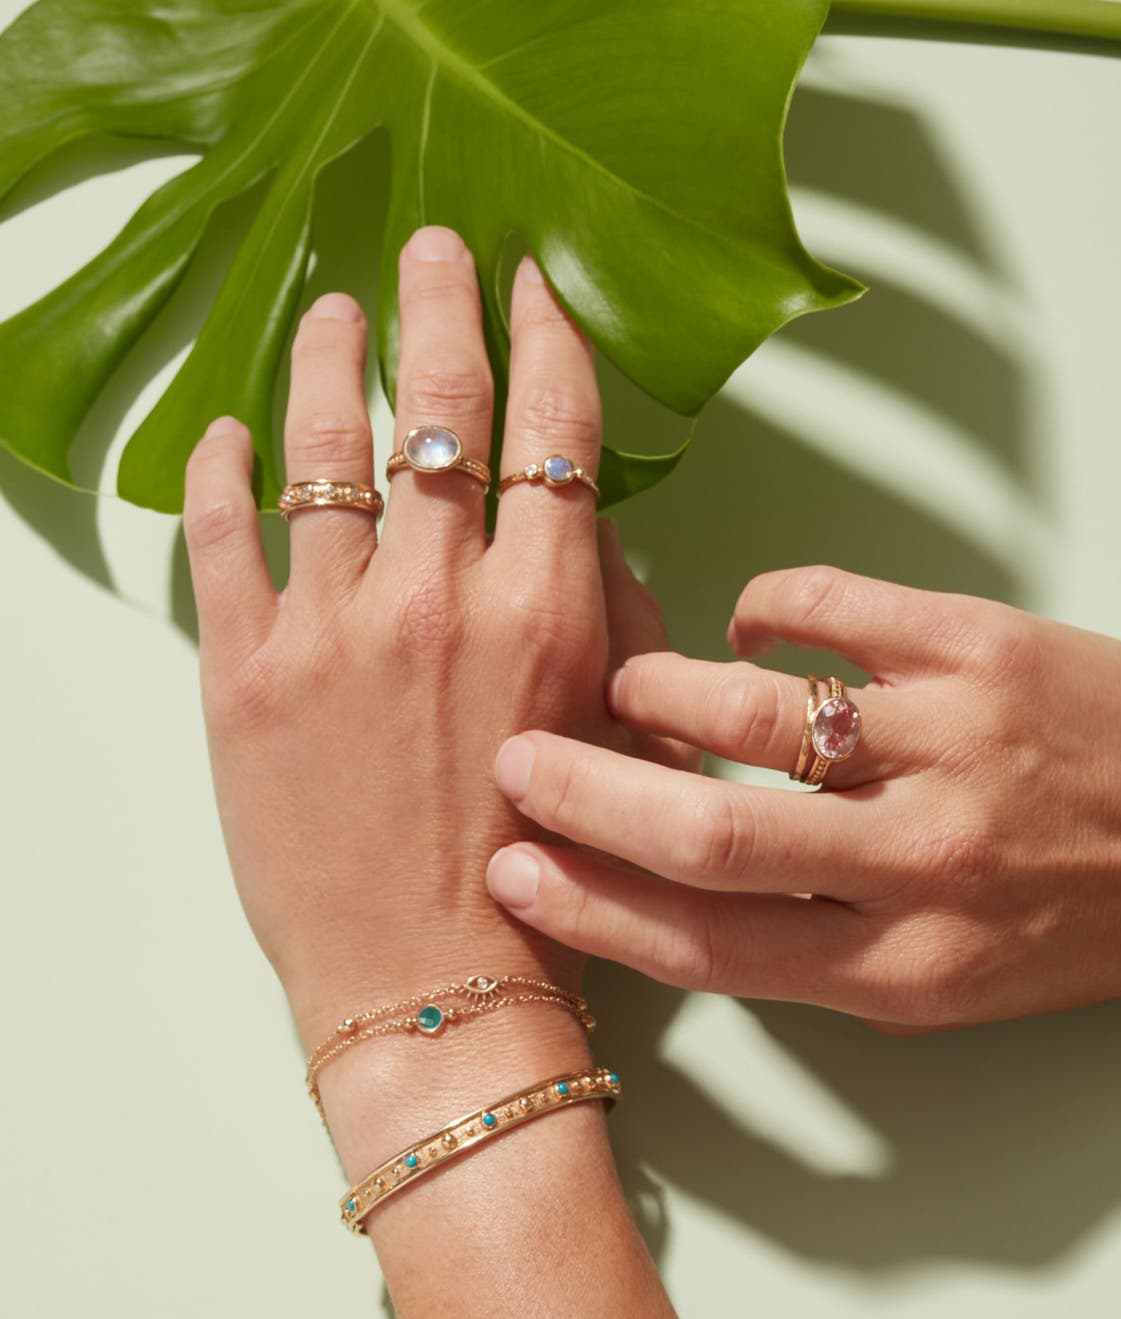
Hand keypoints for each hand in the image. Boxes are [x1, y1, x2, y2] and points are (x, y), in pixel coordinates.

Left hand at [182, 227, 668, 1085]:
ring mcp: (331, 629)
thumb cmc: (546, 878)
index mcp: (546, 609)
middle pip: (437, 403)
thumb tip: (589, 535)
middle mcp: (439, 597)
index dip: (543, 335)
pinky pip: (221, 538)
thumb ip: (610, 623)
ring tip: (327, 312)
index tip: (530, 283)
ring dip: (324, 360)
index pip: (549, 427)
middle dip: (438, 303)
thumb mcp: (617, 742)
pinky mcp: (244, 674)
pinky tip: (226, 432)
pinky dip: (218, 471)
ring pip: (320, 446)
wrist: (436, 986)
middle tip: (431, 246)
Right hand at [486, 565, 1120, 1029]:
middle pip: (706, 830)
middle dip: (583, 790)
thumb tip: (664, 880)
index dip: (588, 906)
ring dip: (657, 688)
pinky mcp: (981, 645)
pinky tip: (751, 630)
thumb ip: (811, 945)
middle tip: (521, 757)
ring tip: (629, 685)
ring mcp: (951, 744)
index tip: (513, 868)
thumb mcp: (944, 980)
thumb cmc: (1075, 914)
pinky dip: (761, 611)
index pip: (704, 945)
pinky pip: (826, 605)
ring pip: (750, 705)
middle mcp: (921, 865)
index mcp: (901, 969)